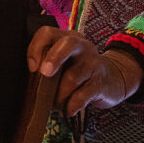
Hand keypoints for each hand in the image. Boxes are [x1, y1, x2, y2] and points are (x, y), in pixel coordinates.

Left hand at [26, 26, 141, 115]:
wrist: (115, 78)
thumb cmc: (79, 70)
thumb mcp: (65, 60)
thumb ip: (47, 62)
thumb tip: (28, 77)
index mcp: (67, 38)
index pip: (47, 33)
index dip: (36, 48)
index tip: (31, 68)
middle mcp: (82, 47)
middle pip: (68, 44)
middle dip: (54, 59)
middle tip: (44, 74)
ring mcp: (94, 63)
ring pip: (73, 76)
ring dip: (59, 94)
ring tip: (55, 104)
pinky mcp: (101, 82)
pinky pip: (83, 95)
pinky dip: (71, 105)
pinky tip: (68, 110)